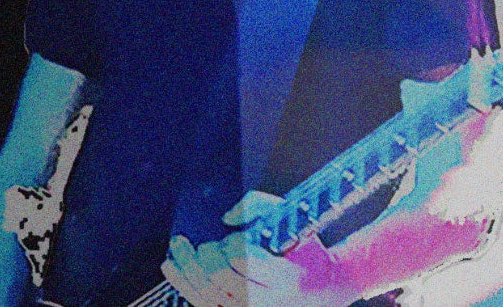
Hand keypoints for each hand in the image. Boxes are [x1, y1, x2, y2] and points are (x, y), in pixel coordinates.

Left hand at [161, 193, 354, 306]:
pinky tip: (171, 266)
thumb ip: (257, 205)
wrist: (330, 287)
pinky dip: (184, 284)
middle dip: (203, 256)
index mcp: (287, 276)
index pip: (243, 259)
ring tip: (178, 248)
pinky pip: (206, 303)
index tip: (229, 240)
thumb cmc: (306, 250)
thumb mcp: (292, 220)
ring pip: (207, 294)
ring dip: (186, 268)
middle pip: (219, 277)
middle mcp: (271, 301)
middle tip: (197, 244)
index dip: (228, 245)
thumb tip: (224, 218)